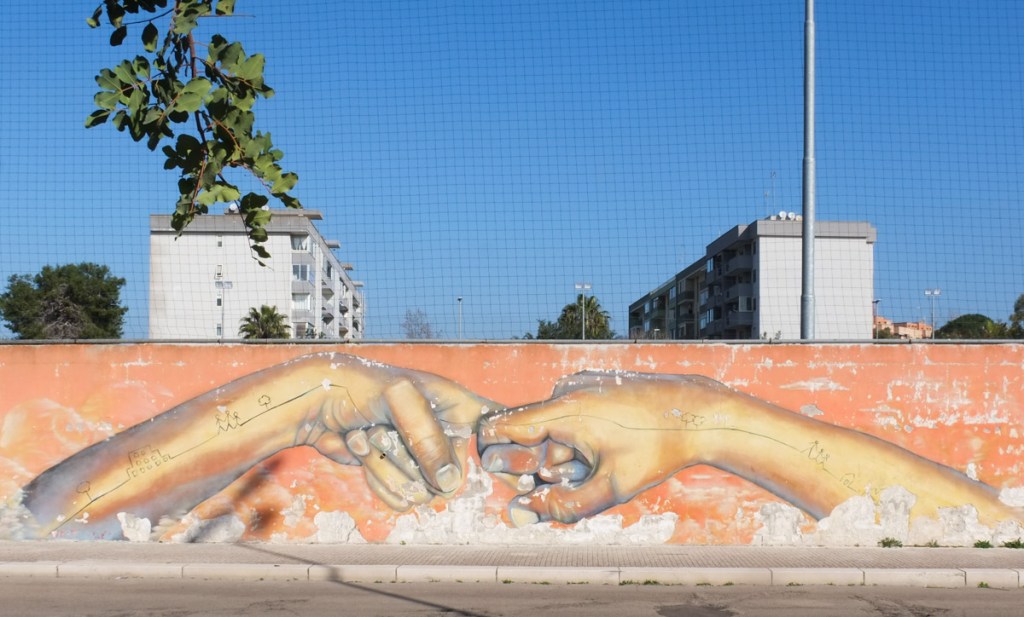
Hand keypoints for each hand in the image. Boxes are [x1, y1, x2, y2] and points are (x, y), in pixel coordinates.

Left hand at [271, 354, 498, 509]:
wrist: (318, 403)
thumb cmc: (363, 387)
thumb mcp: (401, 399)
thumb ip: (429, 439)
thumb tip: (448, 484)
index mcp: (459, 407)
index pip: (500, 427)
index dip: (512, 445)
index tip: (514, 464)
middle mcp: (446, 436)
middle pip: (450, 478)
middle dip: (409, 458)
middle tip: (383, 428)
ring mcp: (423, 461)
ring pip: (421, 493)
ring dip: (384, 466)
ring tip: (367, 434)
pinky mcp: (399, 477)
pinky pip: (399, 500)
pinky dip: (375, 477)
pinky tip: (361, 448)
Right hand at [477, 372, 722, 525]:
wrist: (700, 411)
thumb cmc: (657, 449)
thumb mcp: (611, 487)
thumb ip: (562, 506)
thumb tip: (516, 516)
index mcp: (563, 409)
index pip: (500, 426)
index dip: (493, 454)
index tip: (499, 476)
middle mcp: (565, 389)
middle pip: (526, 431)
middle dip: (536, 461)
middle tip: (568, 478)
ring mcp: (580, 382)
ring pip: (551, 424)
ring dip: (561, 450)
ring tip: (597, 463)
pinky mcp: (593, 382)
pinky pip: (570, 412)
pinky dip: (577, 435)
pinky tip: (607, 447)